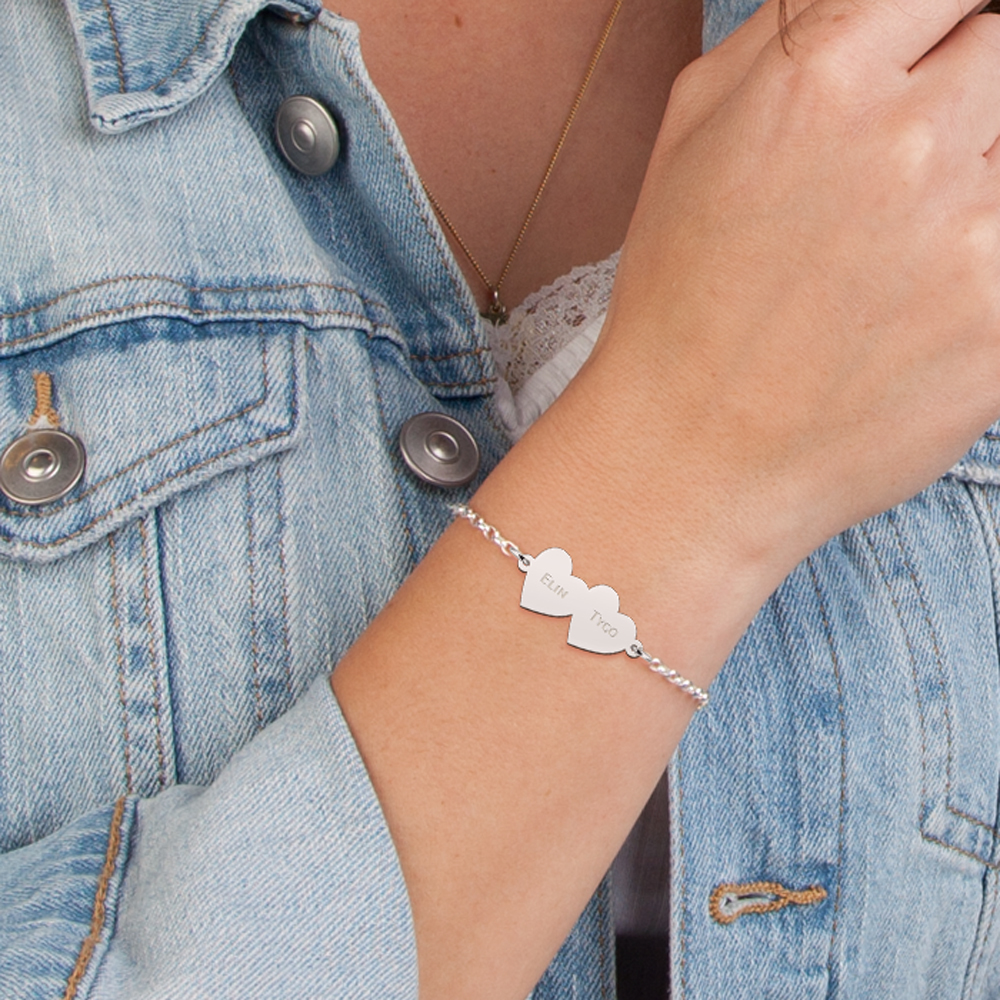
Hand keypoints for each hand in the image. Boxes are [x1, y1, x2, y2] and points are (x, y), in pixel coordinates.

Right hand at [586, 0, 999, 580]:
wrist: (689, 454)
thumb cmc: (678, 301)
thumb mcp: (691, 137)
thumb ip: (785, 34)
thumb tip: (868, 4)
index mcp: (816, 80)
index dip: (941, 25)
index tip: (931, 62)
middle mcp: (904, 142)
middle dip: (962, 101)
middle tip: (900, 173)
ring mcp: (967, 235)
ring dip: (972, 186)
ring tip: (899, 249)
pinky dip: (976, 270)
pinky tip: (915, 307)